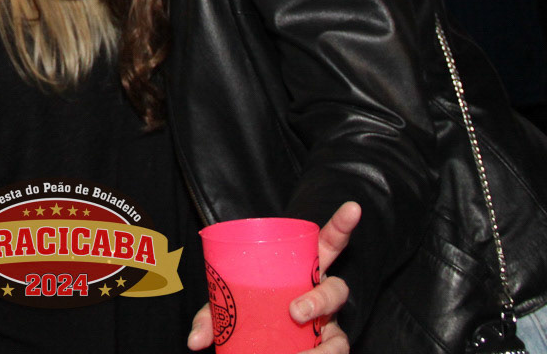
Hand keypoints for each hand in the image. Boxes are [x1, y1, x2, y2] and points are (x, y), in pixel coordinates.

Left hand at [188, 201, 359, 352]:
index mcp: (302, 270)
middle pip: (336, 290)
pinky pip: (335, 353)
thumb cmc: (248, 311)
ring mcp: (326, 325)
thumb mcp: (228, 307)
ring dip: (326, 346)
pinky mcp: (325, 347)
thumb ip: (211, 318)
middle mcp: (319, 294)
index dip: (341, 225)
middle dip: (321, 299)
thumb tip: (193, 341)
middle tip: (295, 311)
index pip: (327, 245)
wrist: (257, 344)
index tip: (353, 207)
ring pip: (339, 332)